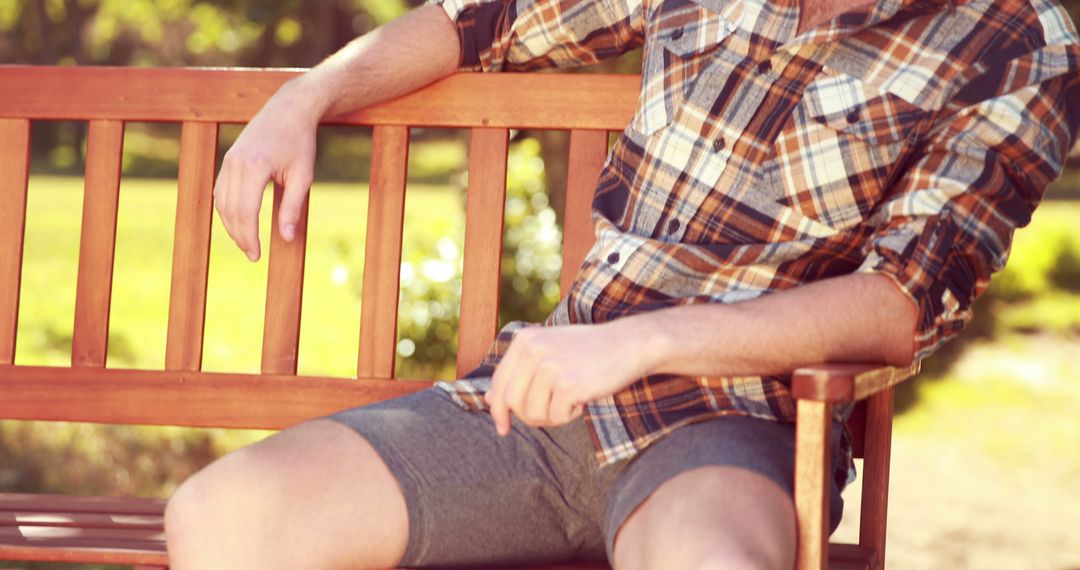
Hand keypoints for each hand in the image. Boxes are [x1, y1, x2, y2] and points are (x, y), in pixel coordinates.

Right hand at [213, 78, 323, 260]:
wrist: (289, 109)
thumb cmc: (300, 143)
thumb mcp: (303, 176)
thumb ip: (292, 207)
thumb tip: (285, 238)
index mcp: (254, 167)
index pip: (245, 213)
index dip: (249, 237)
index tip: (257, 256)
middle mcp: (235, 163)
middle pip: (230, 211)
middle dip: (239, 236)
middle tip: (253, 255)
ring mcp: (228, 160)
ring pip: (221, 202)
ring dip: (231, 226)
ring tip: (246, 242)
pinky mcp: (228, 159)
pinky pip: (220, 191)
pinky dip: (226, 210)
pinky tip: (239, 222)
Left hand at [484, 321, 654, 434]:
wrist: (628, 344)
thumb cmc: (588, 351)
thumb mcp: (548, 353)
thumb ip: (518, 373)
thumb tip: (487, 400)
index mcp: (524, 340)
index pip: (499, 383)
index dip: (498, 410)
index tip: (503, 428)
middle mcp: (533, 349)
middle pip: (512, 401)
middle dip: (527, 417)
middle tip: (549, 416)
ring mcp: (550, 366)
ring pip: (532, 412)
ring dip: (551, 416)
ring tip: (570, 401)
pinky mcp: (568, 383)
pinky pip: (556, 416)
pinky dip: (569, 415)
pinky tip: (583, 399)